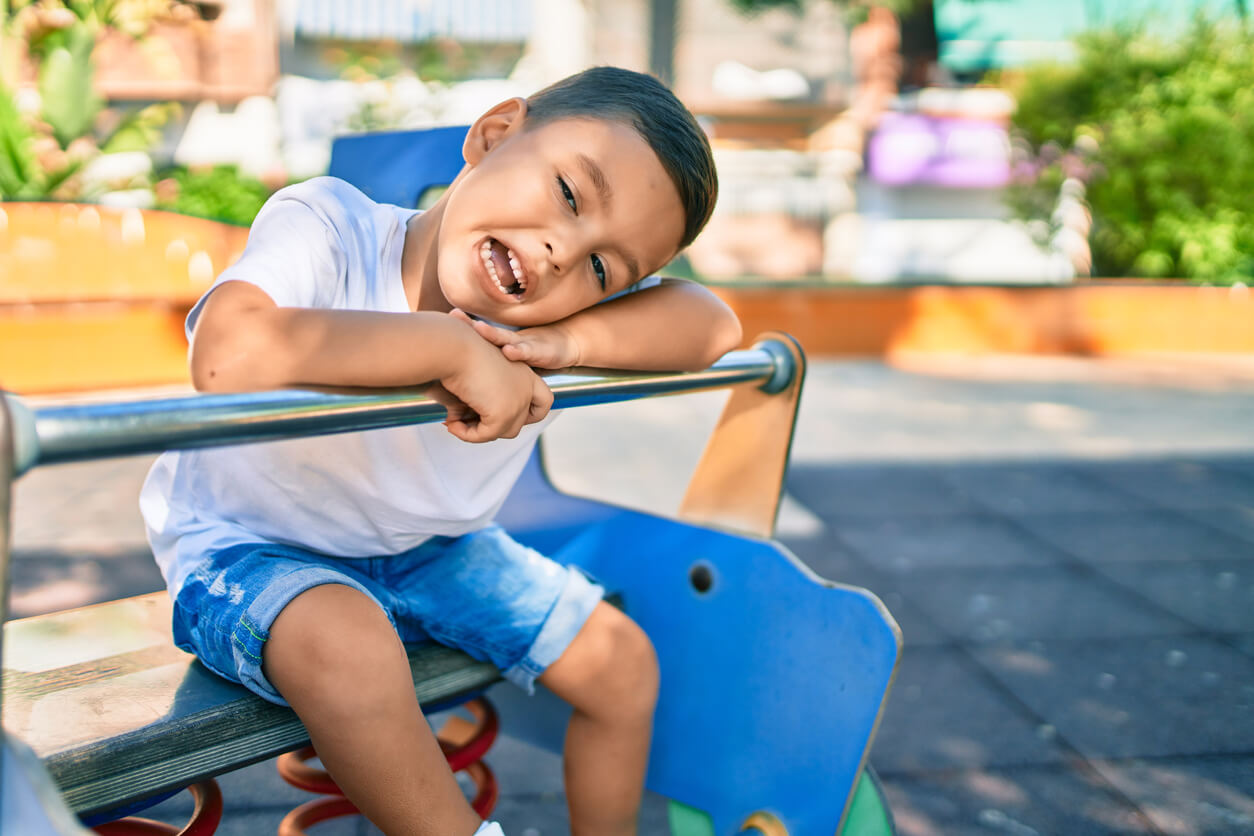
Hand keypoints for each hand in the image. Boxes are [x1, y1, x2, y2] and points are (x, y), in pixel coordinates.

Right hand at [438, 321, 552, 442]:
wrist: (454, 347)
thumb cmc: (458, 353)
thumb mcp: (477, 373)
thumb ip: (482, 395)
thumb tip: (465, 417)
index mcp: (524, 373)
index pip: (543, 401)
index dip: (530, 414)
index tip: (507, 415)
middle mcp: (527, 387)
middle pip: (519, 421)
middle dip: (494, 425)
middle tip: (467, 418)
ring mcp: (518, 401)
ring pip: (505, 431)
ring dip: (480, 432)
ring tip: (456, 421)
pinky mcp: (503, 414)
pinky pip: (485, 435)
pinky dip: (467, 434)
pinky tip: (451, 423)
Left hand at [450, 309, 580, 368]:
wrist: (565, 343)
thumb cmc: (531, 351)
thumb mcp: (506, 358)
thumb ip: (488, 362)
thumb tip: (459, 365)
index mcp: (499, 342)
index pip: (478, 332)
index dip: (463, 325)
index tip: (447, 317)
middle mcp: (509, 339)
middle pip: (488, 331)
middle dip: (471, 325)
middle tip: (455, 316)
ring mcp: (524, 344)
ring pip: (506, 338)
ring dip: (492, 334)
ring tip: (478, 328)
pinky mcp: (540, 351)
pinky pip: (528, 352)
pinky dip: (518, 352)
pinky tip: (510, 352)